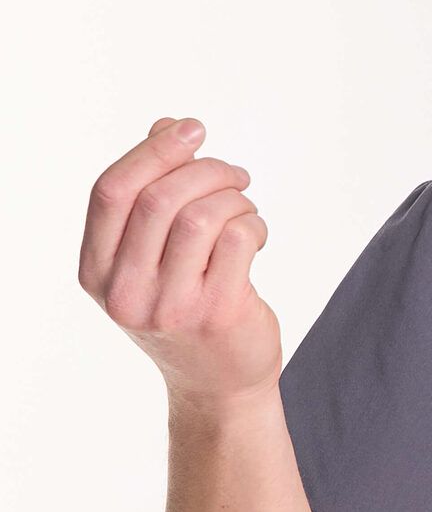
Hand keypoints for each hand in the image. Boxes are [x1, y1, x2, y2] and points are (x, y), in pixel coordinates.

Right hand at [79, 117, 280, 406]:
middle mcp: (125, 292)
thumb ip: (151, 192)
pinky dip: (254, 223)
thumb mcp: (151, 256)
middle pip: (159, 198)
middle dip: (205, 169)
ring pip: (201, 216)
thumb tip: (166, 126)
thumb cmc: (184, 305)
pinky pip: (239, 238)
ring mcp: (170, 306)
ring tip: (245, 205)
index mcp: (96, 271)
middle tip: (235, 174)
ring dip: (233, 196)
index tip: (191, 130)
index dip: (153, 151)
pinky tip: (255, 237)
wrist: (218, 384)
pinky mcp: (218, 313)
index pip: (111, 191)